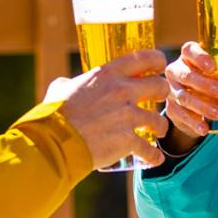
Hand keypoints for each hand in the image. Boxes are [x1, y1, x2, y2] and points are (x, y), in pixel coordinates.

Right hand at [46, 49, 168, 168]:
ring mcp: (128, 117)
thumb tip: (66, 85)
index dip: (157, 61)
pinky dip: (153, 156)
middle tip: (159, 99)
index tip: (160, 67)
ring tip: (157, 132)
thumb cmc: (54, 114)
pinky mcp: (128, 141)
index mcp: (108, 74)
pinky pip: (150, 150)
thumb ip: (69, 84)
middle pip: (160, 86)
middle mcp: (123, 92)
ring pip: (160, 120)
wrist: (54, 141)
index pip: (144, 58)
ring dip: (160, 127)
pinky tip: (154, 158)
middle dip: (163, 93)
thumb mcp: (61, 89)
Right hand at [157, 42, 217, 155]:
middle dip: (202, 83)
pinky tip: (205, 128)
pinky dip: (193, 122)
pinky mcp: (171, 109)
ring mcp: (172, 90)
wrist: (195, 107)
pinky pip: (179, 115)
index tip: (213, 66)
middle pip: (184, 73)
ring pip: (182, 96)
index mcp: (191, 57)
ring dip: (200, 105)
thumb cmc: (215, 83)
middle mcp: (178, 70)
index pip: (189, 49)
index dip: (199, 56)